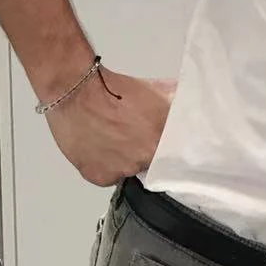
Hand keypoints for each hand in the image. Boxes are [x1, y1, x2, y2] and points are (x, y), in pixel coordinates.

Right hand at [46, 68, 174, 187]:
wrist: (77, 91)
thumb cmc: (111, 89)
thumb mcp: (156, 89)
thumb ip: (175, 102)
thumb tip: (188, 104)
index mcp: (163, 137)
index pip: (173, 152)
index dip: (164, 145)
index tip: (155, 139)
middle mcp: (146, 156)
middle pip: (150, 161)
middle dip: (143, 149)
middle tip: (130, 134)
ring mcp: (124, 169)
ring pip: (129, 169)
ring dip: (123, 158)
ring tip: (111, 138)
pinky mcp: (101, 176)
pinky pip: (108, 176)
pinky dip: (104, 166)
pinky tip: (99, 147)